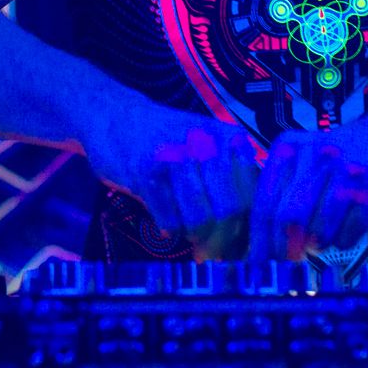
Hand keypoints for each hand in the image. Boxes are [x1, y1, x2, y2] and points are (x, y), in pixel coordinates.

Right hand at [78, 100, 259, 260]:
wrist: (115, 116)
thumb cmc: (168, 143)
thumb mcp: (209, 151)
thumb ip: (234, 185)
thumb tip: (251, 242)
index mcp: (231, 139)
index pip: (251, 199)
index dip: (245, 232)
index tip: (236, 249)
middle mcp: (207, 142)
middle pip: (228, 213)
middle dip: (219, 240)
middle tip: (209, 251)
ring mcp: (176, 153)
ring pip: (199, 220)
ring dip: (193, 236)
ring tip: (187, 231)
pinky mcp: (145, 168)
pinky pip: (169, 221)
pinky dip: (168, 230)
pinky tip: (165, 219)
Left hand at [244, 122, 367, 268]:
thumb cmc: (333, 162)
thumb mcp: (299, 163)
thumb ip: (277, 197)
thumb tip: (260, 251)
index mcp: (289, 148)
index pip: (265, 203)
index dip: (260, 240)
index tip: (258, 265)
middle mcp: (319, 155)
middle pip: (289, 219)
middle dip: (286, 249)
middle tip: (289, 262)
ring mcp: (351, 173)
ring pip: (319, 231)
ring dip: (316, 245)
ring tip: (320, 239)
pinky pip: (348, 235)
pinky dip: (341, 241)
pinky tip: (344, 230)